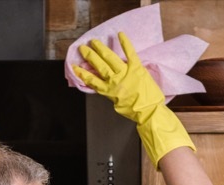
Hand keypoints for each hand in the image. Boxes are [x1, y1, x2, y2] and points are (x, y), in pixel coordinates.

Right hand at [72, 31, 194, 167]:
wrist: (149, 111)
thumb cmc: (134, 111)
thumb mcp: (117, 105)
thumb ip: (112, 94)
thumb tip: (108, 87)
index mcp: (108, 91)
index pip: (91, 80)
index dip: (82, 73)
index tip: (74, 66)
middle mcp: (114, 80)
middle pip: (99, 66)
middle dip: (89, 56)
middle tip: (82, 48)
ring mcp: (125, 72)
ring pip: (110, 58)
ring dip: (100, 48)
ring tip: (94, 41)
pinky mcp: (136, 67)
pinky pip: (130, 53)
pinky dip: (125, 43)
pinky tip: (119, 34)